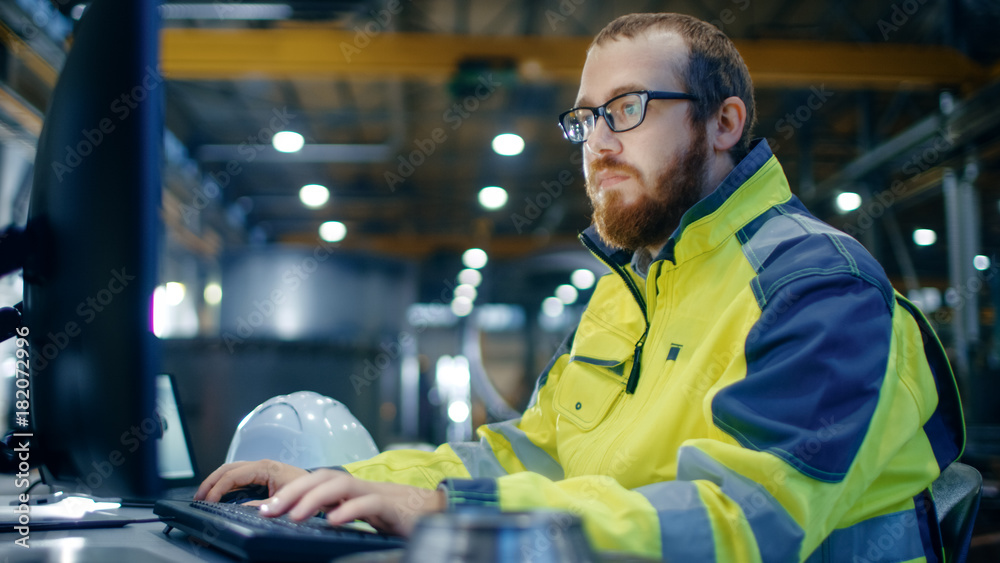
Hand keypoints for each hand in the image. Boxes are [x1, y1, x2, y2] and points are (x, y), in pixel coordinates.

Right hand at [194, 459, 308, 501]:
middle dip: (210, 482)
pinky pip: (237, 477)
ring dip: (215, 482)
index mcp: (265, 467)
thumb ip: (262, 504)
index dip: (218, 488)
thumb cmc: (306, 489)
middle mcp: (260, 465)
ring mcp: (259, 469)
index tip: (208, 501)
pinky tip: (218, 495)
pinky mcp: (260, 475)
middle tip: (198, 498)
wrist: (318, 486)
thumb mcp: (284, 498)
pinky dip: (224, 484)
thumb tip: (241, 508)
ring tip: (203, 496)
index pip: (233, 475)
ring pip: (229, 471)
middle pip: (227, 469)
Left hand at [259, 469, 445, 535]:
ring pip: (341, 484)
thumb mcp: (362, 517)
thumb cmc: (399, 519)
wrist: (439, 514)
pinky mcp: (394, 508)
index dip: (289, 491)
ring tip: (294, 516)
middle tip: (269, 510)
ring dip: (314, 498)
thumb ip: (340, 515)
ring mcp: (377, 494)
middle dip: (293, 491)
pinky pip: (370, 504)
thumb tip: (310, 524)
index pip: (315, 481)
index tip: (264, 508)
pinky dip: (350, 510)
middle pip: (322, 476)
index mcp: (351, 490)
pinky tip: (334, 522)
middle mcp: (361, 487)